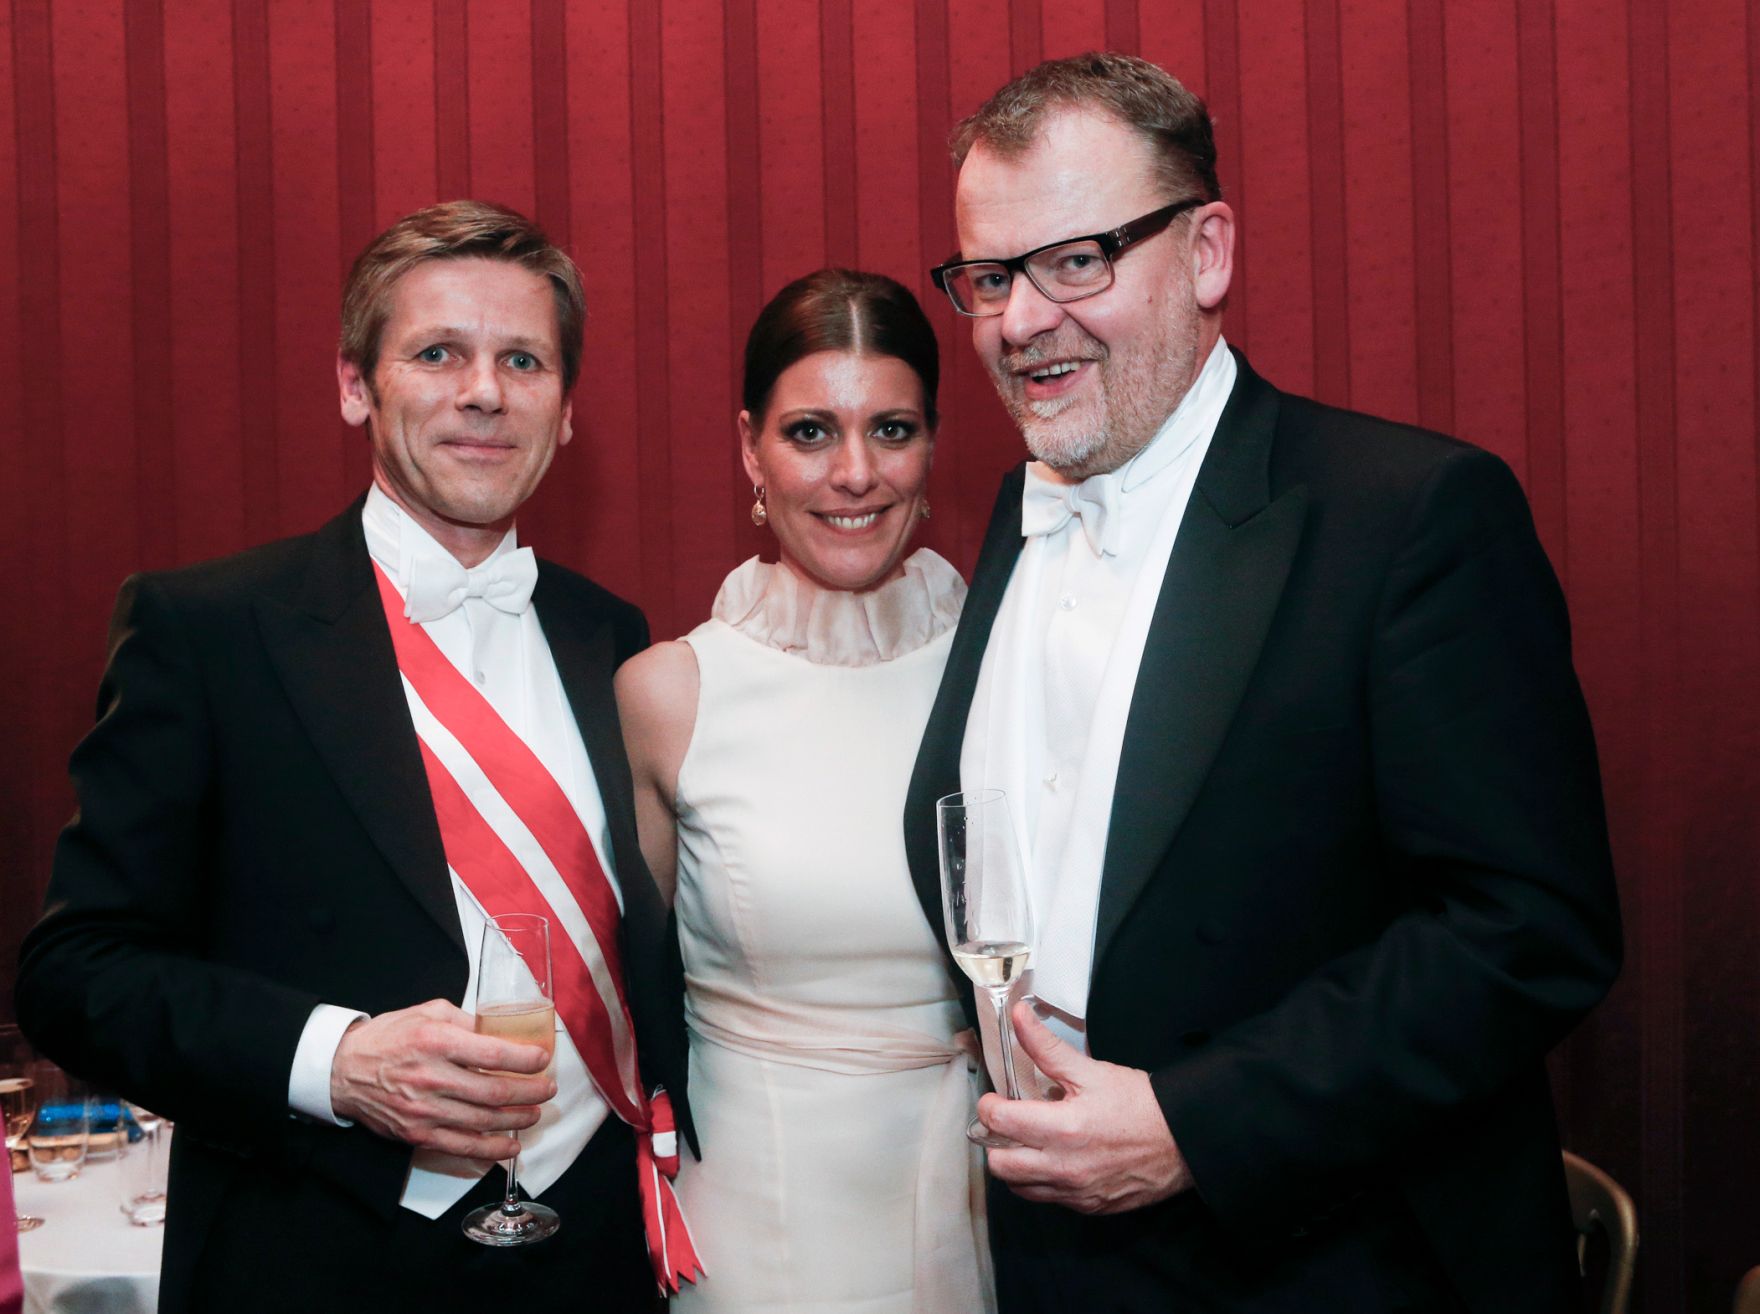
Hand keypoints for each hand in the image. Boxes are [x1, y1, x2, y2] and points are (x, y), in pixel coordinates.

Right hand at [330, 999, 555, 1161]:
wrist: (343, 1069)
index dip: (526, 1059)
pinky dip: (491, 1149)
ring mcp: (424, 1110)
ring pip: (484, 1121)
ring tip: (535, 1112)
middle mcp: (431, 1078)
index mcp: (436, 1042)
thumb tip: (504, 1032)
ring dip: (518, 1119)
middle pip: (495, 1092)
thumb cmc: (389, 1036)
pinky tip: (511, 1145)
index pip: (494, 1054)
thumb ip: (468, 1021)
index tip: (543, 1059)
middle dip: (531, 1092)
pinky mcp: (417, 1133)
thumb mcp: (429, 1012)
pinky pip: (462, 1146)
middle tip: (547, 1088)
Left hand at [979, 1002, 1192, 1214]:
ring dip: (1016, 1164)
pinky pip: (1049, 1198)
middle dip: (995, 1141)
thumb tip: (1018, 1016)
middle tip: (1009, 1123)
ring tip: (1031, 1141)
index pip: (998, 1122)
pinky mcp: (1088, 1206)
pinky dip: (1042, 1180)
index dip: (989, 1105)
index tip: (995, 1098)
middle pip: (1000, 1165)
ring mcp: (1076, 1192)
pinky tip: (1055, 1158)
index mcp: (1062, 1129)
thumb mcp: (1091, 1070)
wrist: (1183, 1139)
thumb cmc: (1139, 1103)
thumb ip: (1046, 1046)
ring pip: (1020, 1188)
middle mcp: (1064, 1167)